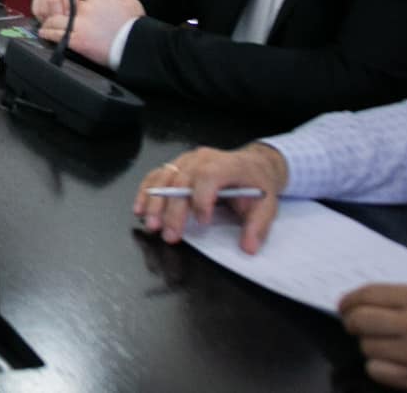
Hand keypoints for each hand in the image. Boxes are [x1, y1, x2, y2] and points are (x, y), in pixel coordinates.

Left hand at [36, 0, 143, 63]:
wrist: (134, 46)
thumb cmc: (133, 26)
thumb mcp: (130, 1)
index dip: (72, 5)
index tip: (71, 10)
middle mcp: (85, 9)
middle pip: (61, 7)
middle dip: (58, 13)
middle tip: (54, 19)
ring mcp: (80, 25)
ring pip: (54, 20)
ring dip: (49, 24)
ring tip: (46, 27)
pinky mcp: (77, 40)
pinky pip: (55, 34)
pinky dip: (48, 34)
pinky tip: (45, 35)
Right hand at [133, 143, 287, 249]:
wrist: (253, 166)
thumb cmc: (257, 184)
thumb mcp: (267, 205)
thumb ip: (257, 227)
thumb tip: (248, 248)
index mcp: (226, 165)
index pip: (207, 177)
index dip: (201, 200)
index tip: (203, 222)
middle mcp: (202, 159)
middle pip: (180, 182)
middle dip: (172, 211)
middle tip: (169, 235)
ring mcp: (186, 160)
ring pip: (163, 178)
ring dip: (154, 203)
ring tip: (151, 225)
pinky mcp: (176, 165)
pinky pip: (156, 176)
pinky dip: (145, 192)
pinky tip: (140, 208)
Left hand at [338, 284, 406, 392]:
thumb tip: (369, 301)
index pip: (368, 294)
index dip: (350, 300)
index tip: (344, 305)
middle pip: (358, 320)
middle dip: (353, 322)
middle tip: (357, 324)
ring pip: (365, 347)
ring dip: (371, 345)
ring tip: (387, 344)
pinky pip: (376, 370)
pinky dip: (379, 366)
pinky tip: (393, 362)